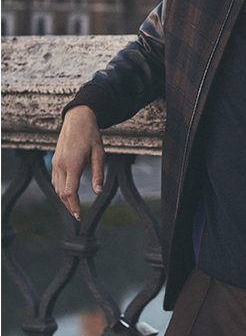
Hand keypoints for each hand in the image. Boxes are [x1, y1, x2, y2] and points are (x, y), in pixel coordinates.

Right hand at [51, 106, 104, 220]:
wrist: (77, 119)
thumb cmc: (91, 136)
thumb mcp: (99, 154)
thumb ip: (98, 174)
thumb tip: (98, 192)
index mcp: (72, 164)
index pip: (70, 192)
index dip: (74, 206)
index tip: (80, 216)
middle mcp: (61, 165)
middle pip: (62, 192)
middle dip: (69, 206)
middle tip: (78, 216)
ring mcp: (56, 162)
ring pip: (57, 187)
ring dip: (64, 199)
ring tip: (74, 208)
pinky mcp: (55, 160)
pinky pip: (55, 179)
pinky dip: (60, 189)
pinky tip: (68, 194)